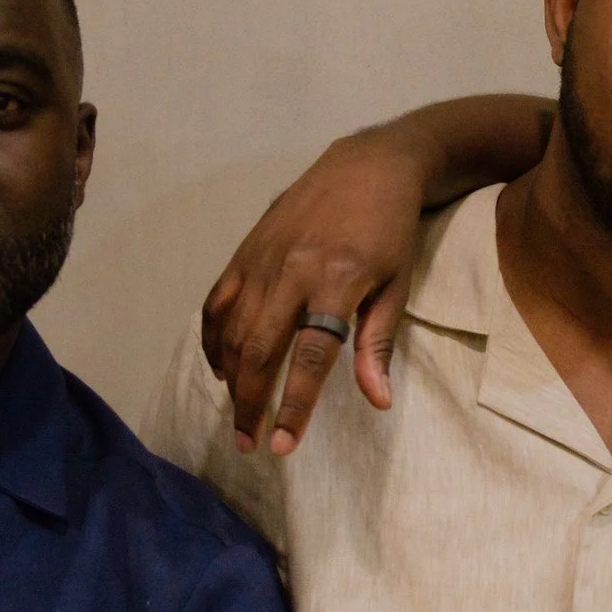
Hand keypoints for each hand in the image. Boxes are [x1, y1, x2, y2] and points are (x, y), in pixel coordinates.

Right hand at [200, 124, 427, 453]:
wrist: (367, 166)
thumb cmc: (390, 231)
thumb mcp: (397, 286)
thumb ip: (377, 344)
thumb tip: (377, 402)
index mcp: (336, 281)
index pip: (310, 357)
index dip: (295, 405)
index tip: (283, 445)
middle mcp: (291, 271)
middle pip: (260, 349)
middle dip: (251, 403)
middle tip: (249, 444)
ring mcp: (261, 259)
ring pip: (234, 330)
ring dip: (232, 379)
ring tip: (239, 417)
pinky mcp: (244, 250)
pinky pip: (218, 303)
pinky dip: (214, 340)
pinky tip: (222, 369)